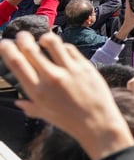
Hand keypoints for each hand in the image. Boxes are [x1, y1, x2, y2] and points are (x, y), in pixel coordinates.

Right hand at [0, 32, 133, 159]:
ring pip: (52, 42)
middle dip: (23, 38)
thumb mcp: (45, 115)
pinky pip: (70, 49)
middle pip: (31, 49)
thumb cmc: (70, 121)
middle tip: (22, 35)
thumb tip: (19, 103)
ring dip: (44, 37)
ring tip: (43, 39)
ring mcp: (70, 70)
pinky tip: (61, 49)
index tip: (5, 43)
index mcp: (37, 91)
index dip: (8, 50)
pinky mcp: (85, 66)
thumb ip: (30, 106)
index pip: (17, 63)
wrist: (98, 123)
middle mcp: (51, 78)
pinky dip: (63, 46)